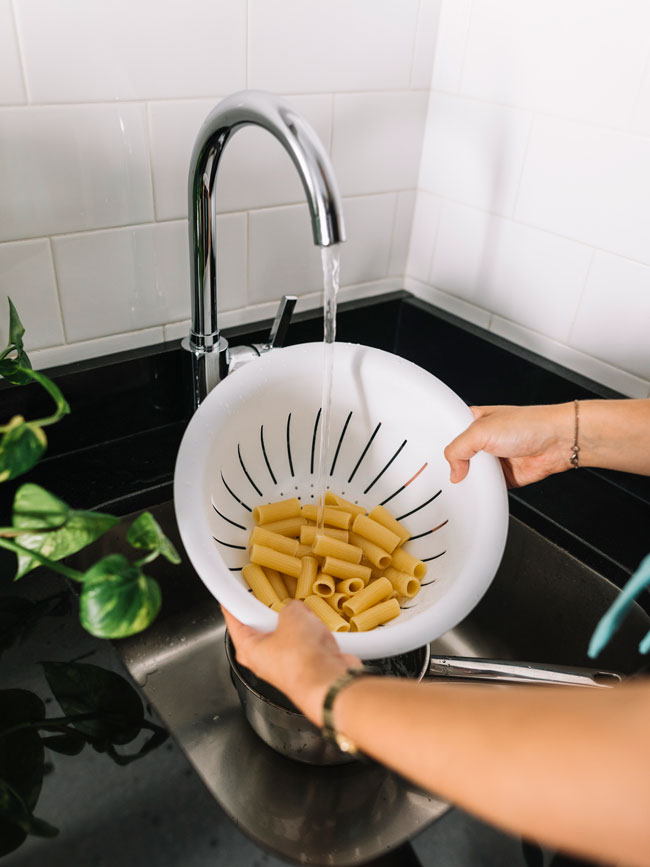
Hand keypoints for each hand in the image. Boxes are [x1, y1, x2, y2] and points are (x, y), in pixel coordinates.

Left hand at [222, 600, 361, 725]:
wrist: (330, 684)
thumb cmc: (303, 660)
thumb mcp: (293, 614)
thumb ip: (291, 606)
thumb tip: (296, 609)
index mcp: (248, 649)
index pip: (234, 622)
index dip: (232, 605)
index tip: (230, 597)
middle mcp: (263, 661)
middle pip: (264, 628)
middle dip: (275, 614)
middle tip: (281, 603)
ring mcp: (284, 666)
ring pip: (289, 636)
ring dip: (299, 627)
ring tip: (308, 621)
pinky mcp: (304, 669)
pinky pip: (306, 646)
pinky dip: (314, 639)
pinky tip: (321, 635)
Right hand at [444, 403, 573, 487]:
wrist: (558, 442)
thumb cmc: (528, 424)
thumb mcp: (481, 430)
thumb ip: (458, 449)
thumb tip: (454, 471)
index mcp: (474, 421)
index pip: (448, 434)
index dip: (439, 445)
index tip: (430, 459)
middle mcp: (483, 440)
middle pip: (458, 458)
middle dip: (455, 468)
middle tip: (448, 475)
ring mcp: (494, 459)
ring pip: (472, 475)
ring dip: (471, 481)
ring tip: (466, 483)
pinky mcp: (504, 476)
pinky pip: (488, 488)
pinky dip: (485, 492)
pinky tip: (480, 491)